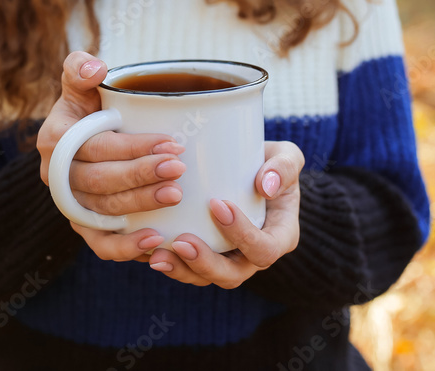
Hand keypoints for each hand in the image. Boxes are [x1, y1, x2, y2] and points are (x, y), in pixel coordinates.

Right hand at [37, 51, 187, 261]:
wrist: (86, 140)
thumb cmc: (90, 108)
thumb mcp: (79, 84)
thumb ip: (79, 69)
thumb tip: (95, 69)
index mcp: (55, 140)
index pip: (96, 146)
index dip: (133, 147)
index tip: (172, 143)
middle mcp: (56, 177)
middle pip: (100, 181)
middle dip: (142, 175)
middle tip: (179, 168)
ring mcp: (70, 205)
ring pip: (104, 211)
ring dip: (141, 205)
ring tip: (176, 194)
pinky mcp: (83, 227)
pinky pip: (100, 245)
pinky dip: (126, 248)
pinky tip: (155, 242)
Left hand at [137, 140, 303, 288]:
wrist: (253, 172)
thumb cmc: (272, 164)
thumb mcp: (287, 157)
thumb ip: (283, 167)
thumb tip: (266, 185)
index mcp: (279, 236)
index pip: (264, 250)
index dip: (243, 235)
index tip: (218, 204)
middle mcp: (253, 256)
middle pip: (232, 274)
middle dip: (205, 263)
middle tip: (181, 241)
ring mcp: (229, 259)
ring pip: (205, 278)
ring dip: (181, 269)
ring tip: (157, 254)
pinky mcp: (206, 255)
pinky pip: (187, 269)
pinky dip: (169, 262)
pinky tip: (147, 249)